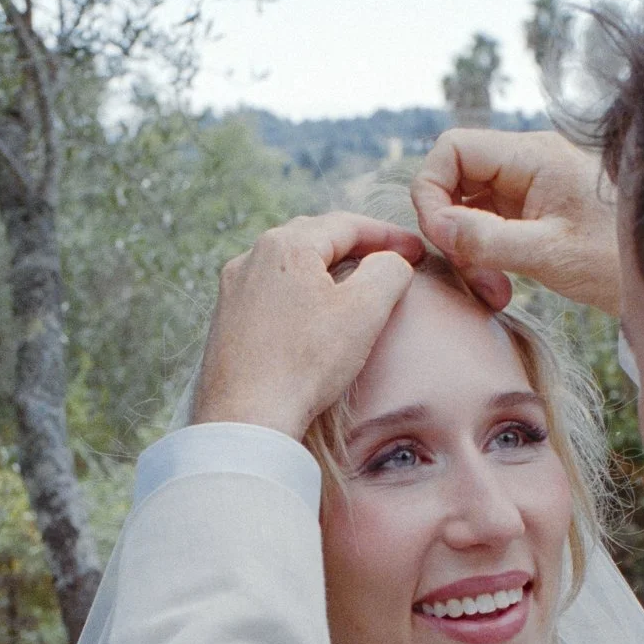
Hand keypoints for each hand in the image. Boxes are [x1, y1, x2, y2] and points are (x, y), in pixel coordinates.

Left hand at [191, 213, 424, 438]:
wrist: (247, 418)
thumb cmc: (306, 364)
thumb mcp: (364, 311)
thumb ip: (388, 272)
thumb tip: (392, 261)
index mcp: (286, 246)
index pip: (347, 225)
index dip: (388, 235)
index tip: (417, 251)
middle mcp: (251, 257)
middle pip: (315, 238)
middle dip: (357, 245)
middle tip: (390, 259)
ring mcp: (234, 288)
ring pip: (290, 265)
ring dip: (326, 268)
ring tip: (355, 284)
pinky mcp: (227, 319)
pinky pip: (272, 292)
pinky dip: (301, 292)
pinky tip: (314, 313)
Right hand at [411, 130, 621, 315]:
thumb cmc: (616, 260)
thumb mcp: (550, 254)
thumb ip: (489, 239)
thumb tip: (436, 227)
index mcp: (532, 156)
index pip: (453, 148)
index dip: (431, 189)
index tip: (439, 237)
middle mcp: (526, 163)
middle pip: (454, 178)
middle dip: (449, 228)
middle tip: (469, 273)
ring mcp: (527, 188)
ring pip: (467, 207)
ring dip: (467, 250)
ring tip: (492, 290)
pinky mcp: (530, 213)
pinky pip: (486, 226)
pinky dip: (483, 257)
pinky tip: (501, 287)